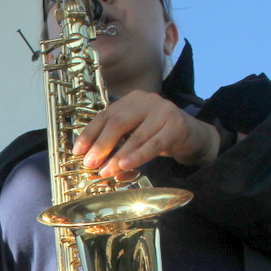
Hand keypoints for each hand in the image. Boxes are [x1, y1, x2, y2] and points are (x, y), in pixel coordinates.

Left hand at [73, 89, 220, 178]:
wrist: (193, 135)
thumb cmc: (159, 134)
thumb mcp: (135, 131)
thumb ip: (117, 138)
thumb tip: (91, 157)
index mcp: (132, 99)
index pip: (105, 115)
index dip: (90, 133)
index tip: (77, 151)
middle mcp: (146, 100)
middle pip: (117, 123)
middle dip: (101, 145)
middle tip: (90, 164)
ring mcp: (163, 111)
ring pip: (135, 136)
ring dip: (118, 156)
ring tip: (106, 171)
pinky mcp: (176, 125)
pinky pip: (153, 144)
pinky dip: (138, 156)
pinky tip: (125, 165)